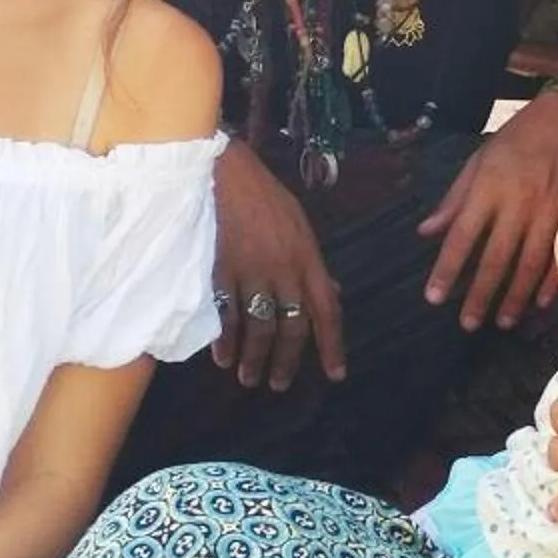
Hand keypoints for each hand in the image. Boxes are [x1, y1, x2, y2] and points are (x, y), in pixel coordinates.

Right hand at [212, 139, 342, 389]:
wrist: (225, 172)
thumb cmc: (266, 198)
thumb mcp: (301, 227)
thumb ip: (314, 265)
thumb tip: (331, 293)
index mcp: (309, 259)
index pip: (327, 309)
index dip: (332, 344)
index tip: (335, 374)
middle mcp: (285, 269)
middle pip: (291, 326)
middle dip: (286, 361)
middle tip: (278, 385)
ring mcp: (253, 270)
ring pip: (259, 325)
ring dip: (254, 357)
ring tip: (248, 377)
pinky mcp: (222, 268)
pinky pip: (226, 312)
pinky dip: (224, 338)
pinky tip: (223, 356)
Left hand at [419, 90, 557, 331]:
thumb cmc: (519, 138)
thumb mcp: (479, 159)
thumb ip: (454, 199)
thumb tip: (426, 232)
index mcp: (489, 187)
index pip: (461, 237)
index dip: (446, 270)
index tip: (433, 297)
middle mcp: (519, 203)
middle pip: (495, 259)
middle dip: (479, 296)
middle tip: (467, 323)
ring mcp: (550, 211)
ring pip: (530, 265)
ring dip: (514, 298)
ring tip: (501, 322)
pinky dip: (551, 284)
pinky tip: (539, 304)